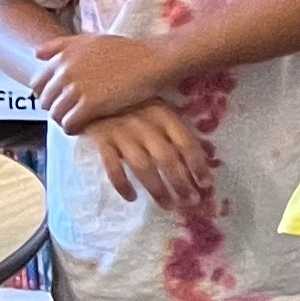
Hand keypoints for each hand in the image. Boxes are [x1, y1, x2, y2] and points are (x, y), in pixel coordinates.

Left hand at [38, 31, 191, 129]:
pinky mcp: (90, 105)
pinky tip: (84, 128)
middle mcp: (65, 72)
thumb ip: (61, 45)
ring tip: (78, 121)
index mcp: (63, 57)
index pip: (38, 84)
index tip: (60, 100)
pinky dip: (73, 129)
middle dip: (56, 108)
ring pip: (55, 114)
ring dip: (64, 120)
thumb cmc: (126, 50)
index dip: (47, 95)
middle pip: (45, 101)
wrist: (152, 60)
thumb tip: (36, 53)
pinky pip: (69, 124)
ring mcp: (76, 89)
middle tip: (71, 112)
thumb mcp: (90, 39)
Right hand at [83, 102, 213, 206]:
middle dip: (180, 182)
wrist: (93, 94)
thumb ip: (176, 131)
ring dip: (157, 189)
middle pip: (166, 158)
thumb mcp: (159, 110)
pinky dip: (122, 184)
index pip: (186, 143)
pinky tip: (131, 198)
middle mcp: (145, 124)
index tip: (206, 185)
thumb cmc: (133, 104)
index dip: (197, 165)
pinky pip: (112, 167)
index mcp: (164, 115)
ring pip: (142, 166)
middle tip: (190, 202)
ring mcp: (122, 132)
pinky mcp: (102, 140)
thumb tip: (206, 156)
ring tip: (168, 206)